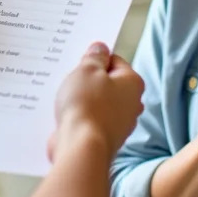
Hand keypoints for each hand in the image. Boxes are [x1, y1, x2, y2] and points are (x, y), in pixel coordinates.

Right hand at [49, 43, 144, 161]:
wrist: (82, 148)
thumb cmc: (87, 105)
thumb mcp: (87, 70)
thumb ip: (94, 57)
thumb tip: (100, 48)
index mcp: (132, 83)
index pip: (115, 61)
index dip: (95, 59)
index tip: (80, 63)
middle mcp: (131, 104)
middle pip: (108, 84)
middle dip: (88, 81)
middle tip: (71, 80)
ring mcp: (119, 124)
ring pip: (98, 103)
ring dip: (82, 101)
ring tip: (65, 99)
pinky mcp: (104, 139)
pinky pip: (91, 121)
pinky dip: (80, 118)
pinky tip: (65, 117)